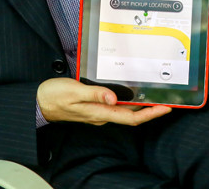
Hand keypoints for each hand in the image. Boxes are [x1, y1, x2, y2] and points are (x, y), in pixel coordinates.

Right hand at [36, 78, 171, 125]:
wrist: (39, 102)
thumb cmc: (55, 95)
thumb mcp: (75, 91)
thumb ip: (95, 94)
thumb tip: (114, 97)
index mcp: (99, 112)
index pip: (130, 118)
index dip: (150, 114)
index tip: (165, 108)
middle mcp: (102, 115)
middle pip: (131, 116)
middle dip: (151, 110)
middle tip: (168, 100)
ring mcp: (98, 112)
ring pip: (125, 111)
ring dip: (141, 106)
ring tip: (156, 95)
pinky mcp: (94, 107)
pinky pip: (116, 106)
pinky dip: (128, 101)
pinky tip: (133, 92)